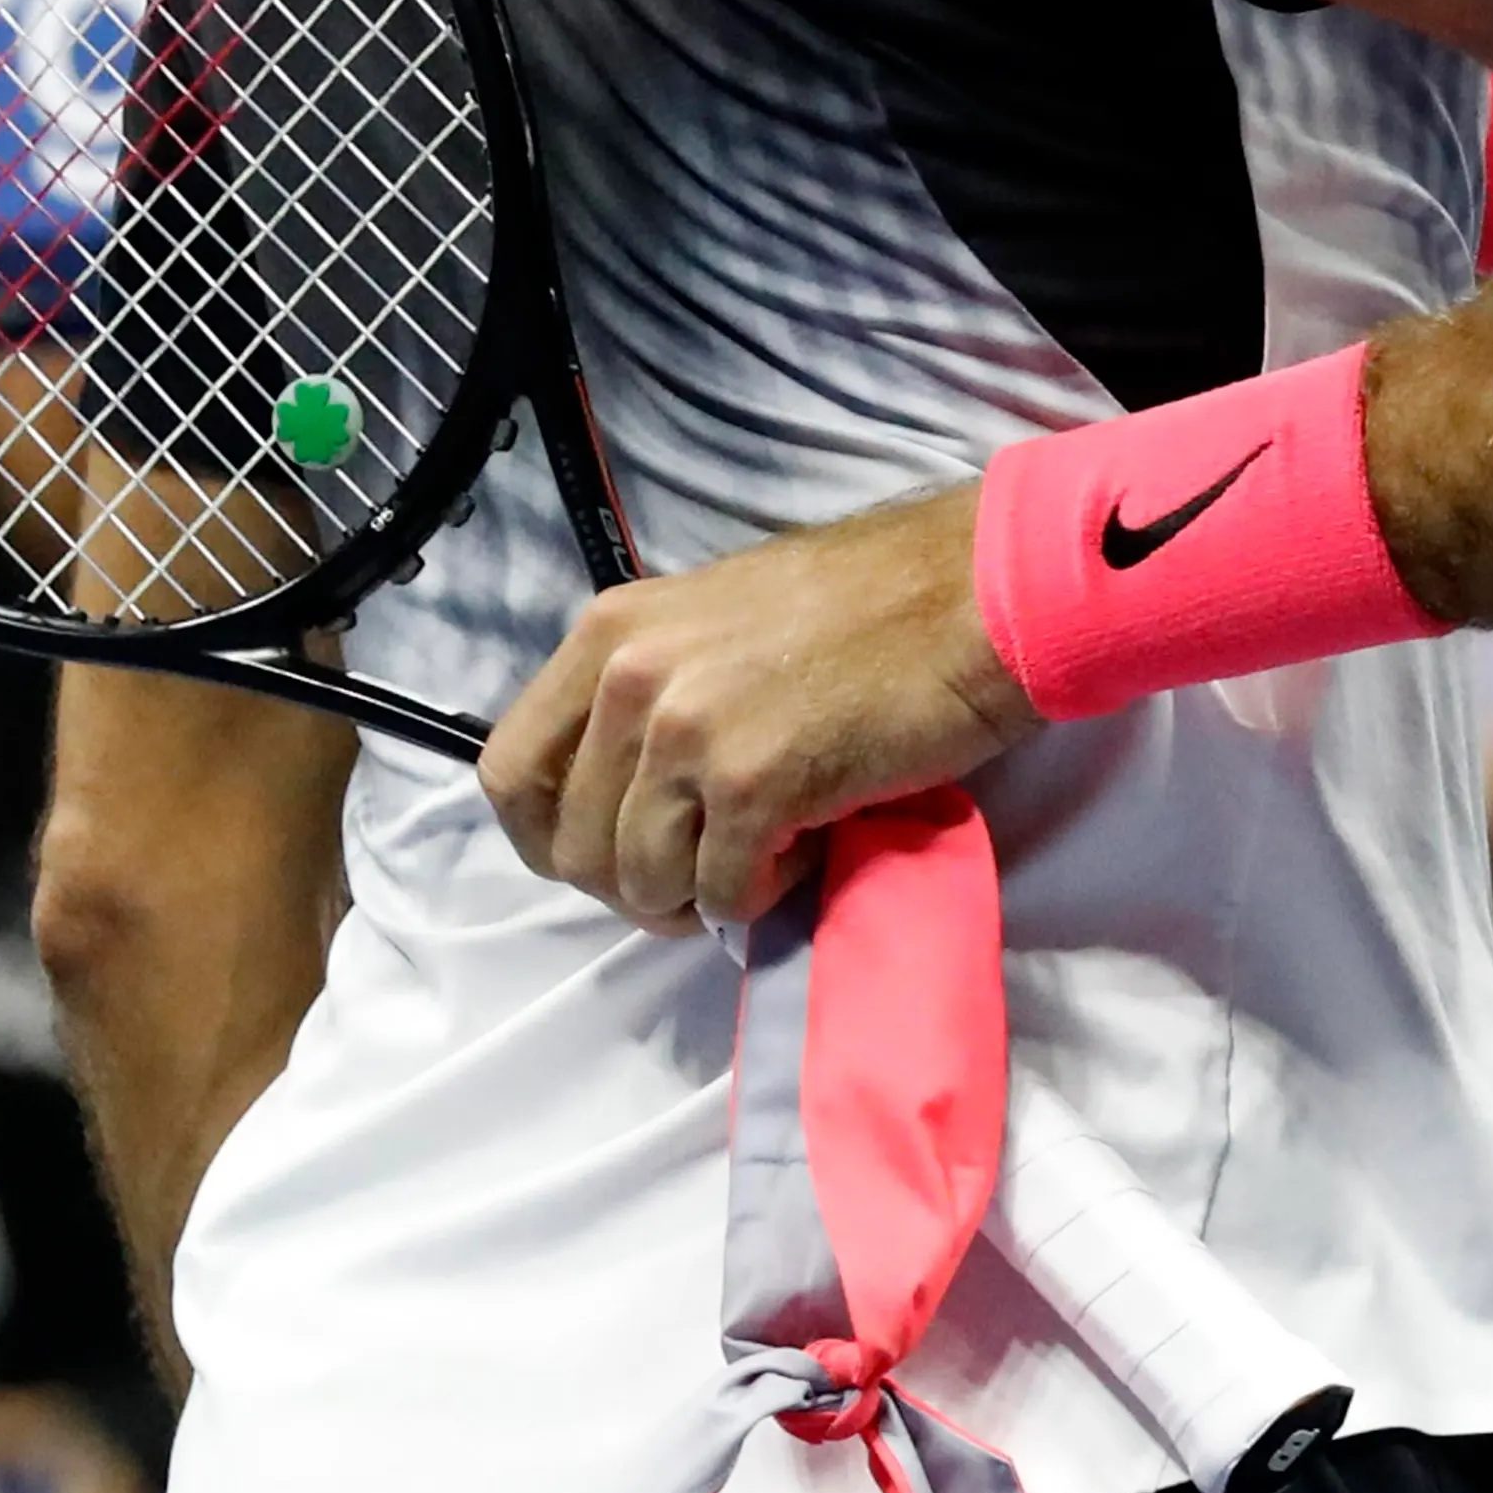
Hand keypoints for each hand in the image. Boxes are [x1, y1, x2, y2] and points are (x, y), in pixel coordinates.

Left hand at [477, 486, 1045, 932]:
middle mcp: (631, 678)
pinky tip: (801, 855)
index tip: (605, 857)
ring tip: (760, 861)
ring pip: (640, 880)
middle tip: (700, 876)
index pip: (511, 772)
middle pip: (572, 846)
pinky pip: (721, 892)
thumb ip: (657, 685)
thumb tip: (632, 787)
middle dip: (632, 884)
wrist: (981, 594)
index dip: (549, 839)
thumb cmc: (871, 602)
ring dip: (695, 895)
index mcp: (610, 632)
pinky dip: (757, 898)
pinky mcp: (756, 785)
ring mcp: (689, 732)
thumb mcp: (718, 619)